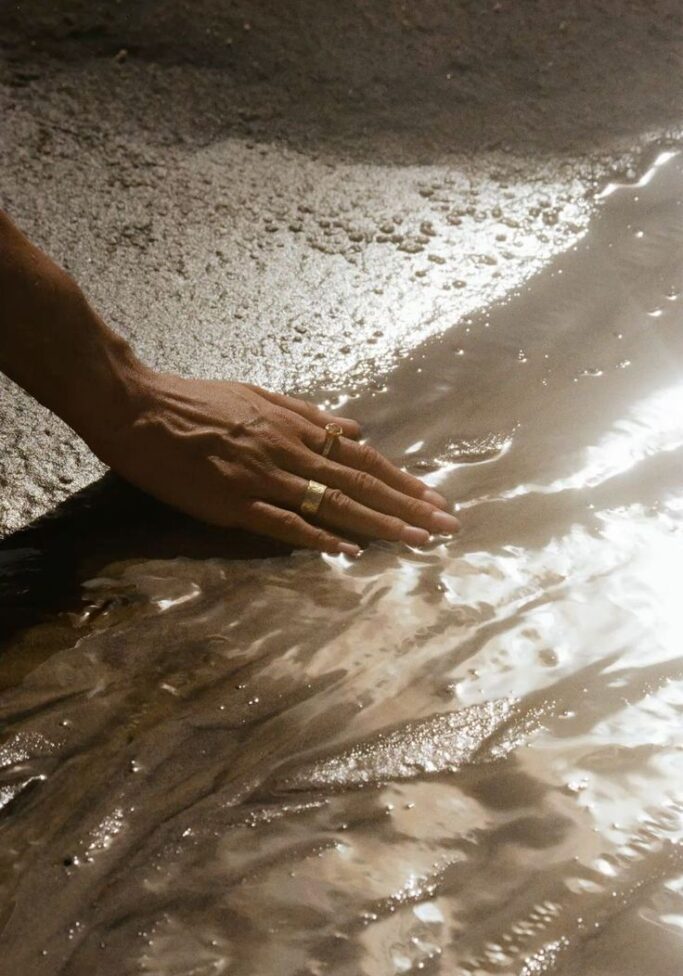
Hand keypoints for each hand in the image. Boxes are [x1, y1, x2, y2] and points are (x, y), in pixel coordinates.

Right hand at [96, 371, 459, 554]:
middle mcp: (288, 450)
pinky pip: (283, 521)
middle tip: (446, 526)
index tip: (434, 500)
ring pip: (332, 502)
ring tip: (417, 541)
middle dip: (408, 506)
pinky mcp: (233, 500)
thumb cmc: (198, 401)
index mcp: (296, 426)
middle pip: (360, 482)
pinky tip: (348, 551)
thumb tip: (356, 430)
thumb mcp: (260, 396)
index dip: (402, 481)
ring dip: (378, 523)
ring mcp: (262, 476)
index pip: (363, 458)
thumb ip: (310, 415)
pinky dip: (318, 537)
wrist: (140, 408)